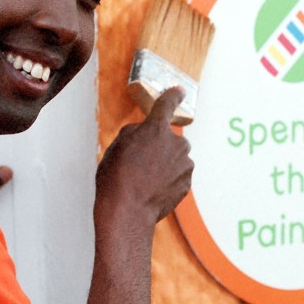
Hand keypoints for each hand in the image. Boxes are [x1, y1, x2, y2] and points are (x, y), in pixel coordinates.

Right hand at [96, 87, 193, 223]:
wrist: (128, 211)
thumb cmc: (116, 178)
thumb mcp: (115, 146)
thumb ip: (134, 132)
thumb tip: (143, 133)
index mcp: (155, 129)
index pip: (167, 104)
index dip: (173, 95)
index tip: (179, 91)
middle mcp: (175, 143)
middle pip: (170, 139)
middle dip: (159, 147)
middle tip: (140, 163)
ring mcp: (184, 164)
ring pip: (175, 158)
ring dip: (165, 164)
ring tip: (145, 180)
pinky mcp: (187, 183)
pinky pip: (178, 176)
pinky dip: (169, 180)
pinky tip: (152, 190)